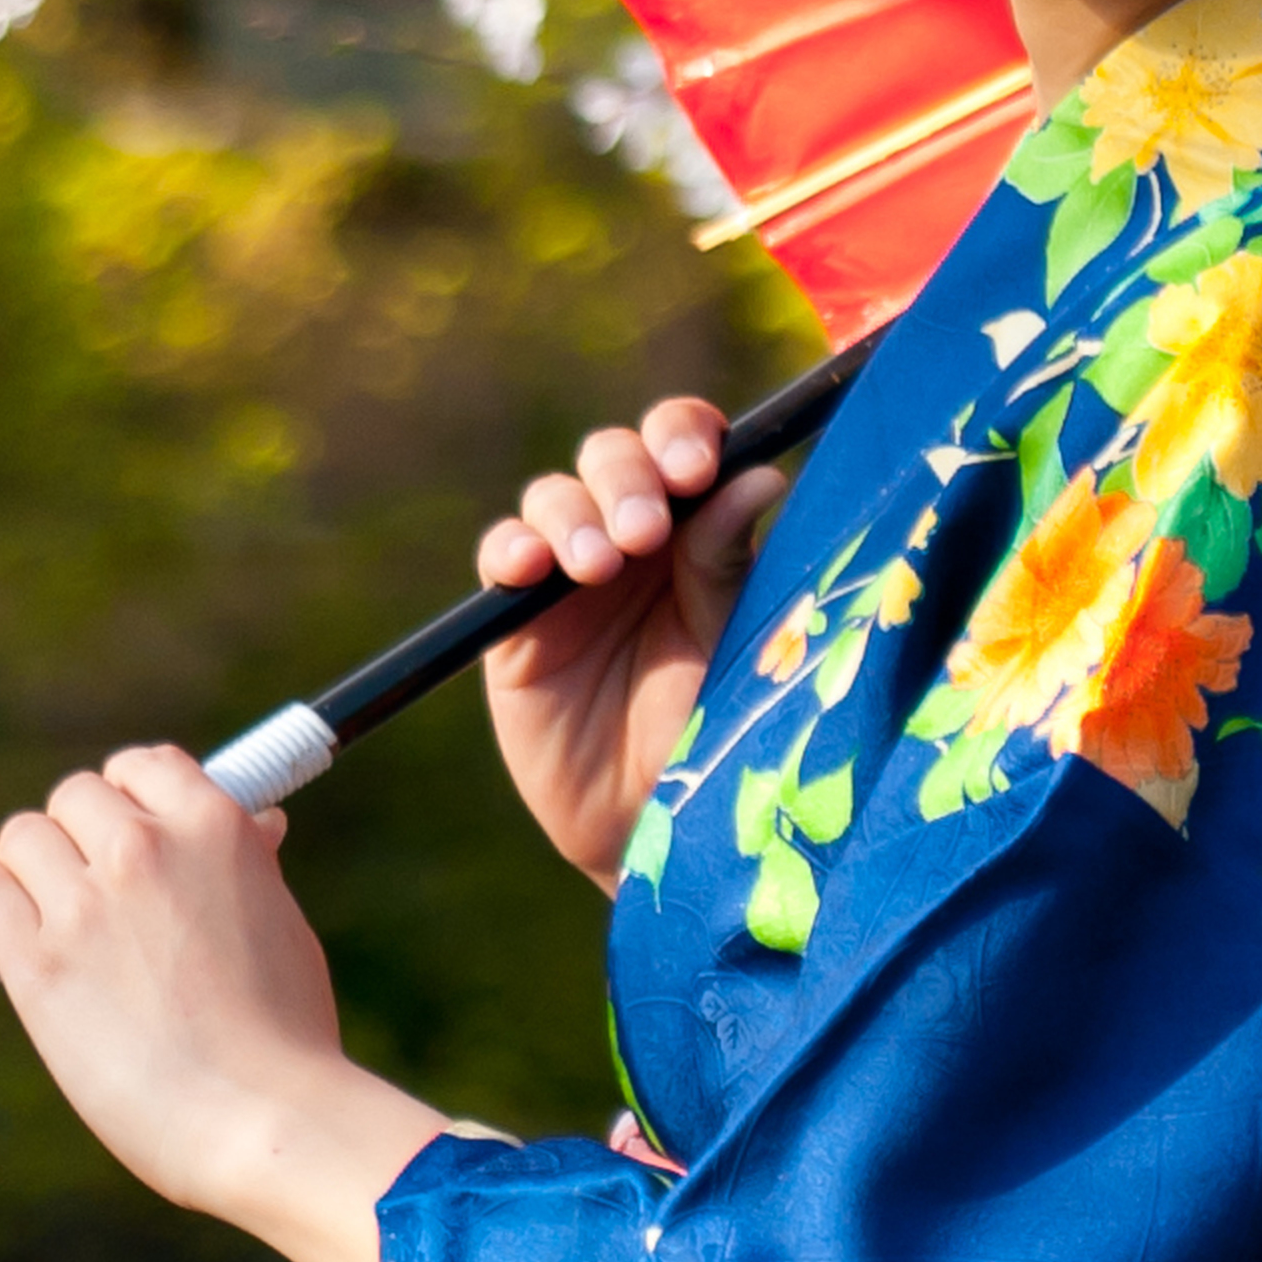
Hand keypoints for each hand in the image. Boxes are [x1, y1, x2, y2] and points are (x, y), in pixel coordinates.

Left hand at [0, 746, 455, 1261]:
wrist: (265, 1120)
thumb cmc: (287, 1037)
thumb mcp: (281, 926)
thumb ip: (248, 868)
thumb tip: (255, 824)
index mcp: (214, 826)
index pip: (144, 765)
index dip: (133, 800)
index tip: (132, 836)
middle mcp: (142, 849)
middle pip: (74, 798)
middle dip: (82, 838)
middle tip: (95, 892)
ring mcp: (84, 904)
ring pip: (21, 836)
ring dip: (33, 869)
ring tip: (54, 920)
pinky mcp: (37, 963)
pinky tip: (2, 927)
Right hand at [478, 391, 783, 887]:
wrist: (659, 824)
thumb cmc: (716, 733)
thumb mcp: (731, 643)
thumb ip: (727, 561)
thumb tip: (759, 472)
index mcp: (699, 530)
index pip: (685, 446)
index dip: (682, 437)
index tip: (695, 469)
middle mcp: (634, 538)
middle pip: (613, 457)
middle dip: (626, 477)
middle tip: (645, 529)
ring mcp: (570, 573)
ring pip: (554, 496)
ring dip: (573, 515)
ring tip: (597, 563)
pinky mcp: (518, 618)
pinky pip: (502, 554)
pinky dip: (511, 548)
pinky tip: (531, 570)